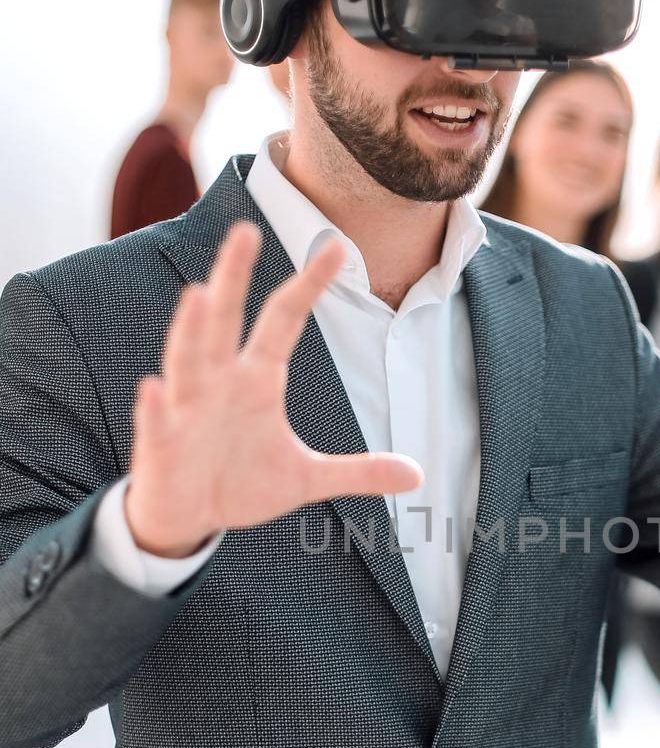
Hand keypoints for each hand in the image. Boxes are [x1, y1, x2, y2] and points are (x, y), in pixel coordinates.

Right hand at [124, 221, 422, 556]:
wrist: (189, 517)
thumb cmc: (242, 483)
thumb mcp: (306, 477)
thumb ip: (358, 470)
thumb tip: (417, 473)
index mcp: (257, 379)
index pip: (285, 319)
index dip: (309, 285)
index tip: (338, 246)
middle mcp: (220, 381)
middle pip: (227, 319)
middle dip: (234, 277)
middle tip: (245, 230)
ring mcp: (187, 408)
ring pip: (188, 360)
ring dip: (191, 330)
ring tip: (198, 295)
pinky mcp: (161, 443)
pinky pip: (158, 420)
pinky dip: (154, 405)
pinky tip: (153, 387)